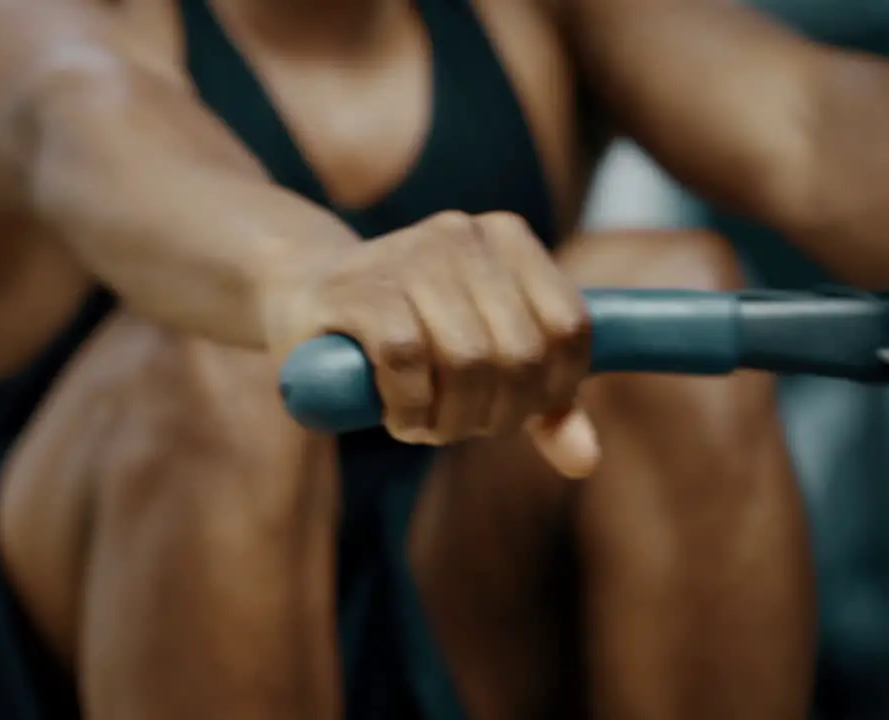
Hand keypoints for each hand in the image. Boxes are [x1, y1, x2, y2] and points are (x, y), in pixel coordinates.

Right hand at [264, 211, 598, 477]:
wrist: (303, 295)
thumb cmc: (409, 330)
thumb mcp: (485, 360)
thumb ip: (542, 404)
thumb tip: (585, 461)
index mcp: (508, 238)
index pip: (568, 328)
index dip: (553, 390)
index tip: (516, 411)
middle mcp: (463, 236)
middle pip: (520, 353)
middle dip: (497, 413)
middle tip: (462, 427)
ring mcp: (409, 257)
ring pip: (468, 360)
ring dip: (452, 418)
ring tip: (427, 425)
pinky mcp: (358, 289)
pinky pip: (407, 361)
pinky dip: (410, 408)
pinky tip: (397, 417)